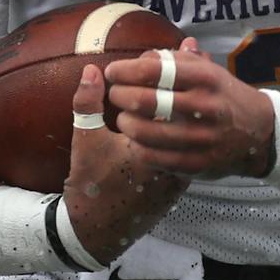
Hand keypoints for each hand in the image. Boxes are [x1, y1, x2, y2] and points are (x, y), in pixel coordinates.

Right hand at [61, 61, 186, 264]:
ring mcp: (180, 175)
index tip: (185, 48)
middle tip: (194, 56)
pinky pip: (188, 148)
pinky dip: (186, 129)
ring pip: (193, 134)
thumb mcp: (85, 142)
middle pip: (192, 116)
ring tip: (193, 79)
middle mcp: (174, 163)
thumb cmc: (90, 186)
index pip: (175, 103)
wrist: (98, 230)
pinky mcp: (178, 183)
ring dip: (190, 108)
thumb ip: (87, 104)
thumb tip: (91, 70)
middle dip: (193, 85)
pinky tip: (180, 113)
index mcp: (154, 149)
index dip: (179, 74)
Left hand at [104, 40, 275, 179]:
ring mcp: (202, 138)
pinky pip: (156, 158)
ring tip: (123, 119)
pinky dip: (139, 148)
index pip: (154, 70)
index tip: (113, 72)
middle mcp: (205, 106)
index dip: (126, 71)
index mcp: (205, 78)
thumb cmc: (224, 96)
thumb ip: (174, 61)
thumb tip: (141, 58)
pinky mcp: (198, 163)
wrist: (260, 132)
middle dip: (121, 96)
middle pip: (146, 101)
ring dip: (126, 124)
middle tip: (115, 95)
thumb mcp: (208, 70)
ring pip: (147, 132)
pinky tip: (136, 141)